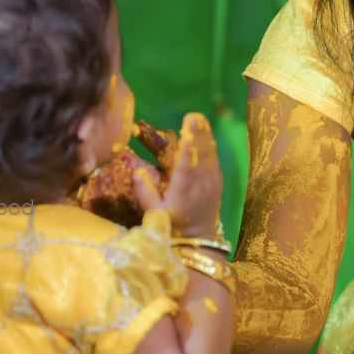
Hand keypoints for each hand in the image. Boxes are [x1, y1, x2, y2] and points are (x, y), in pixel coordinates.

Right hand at [132, 112, 222, 236]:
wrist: (198, 238)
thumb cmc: (172, 225)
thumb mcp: (154, 214)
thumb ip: (144, 192)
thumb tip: (136, 170)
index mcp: (183, 190)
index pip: (186, 163)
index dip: (188, 144)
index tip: (187, 128)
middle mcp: (200, 184)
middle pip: (199, 154)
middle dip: (197, 133)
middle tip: (194, 115)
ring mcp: (211, 183)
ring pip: (209, 155)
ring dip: (205, 136)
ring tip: (201, 118)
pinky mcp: (217, 183)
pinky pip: (214, 161)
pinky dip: (210, 146)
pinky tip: (207, 134)